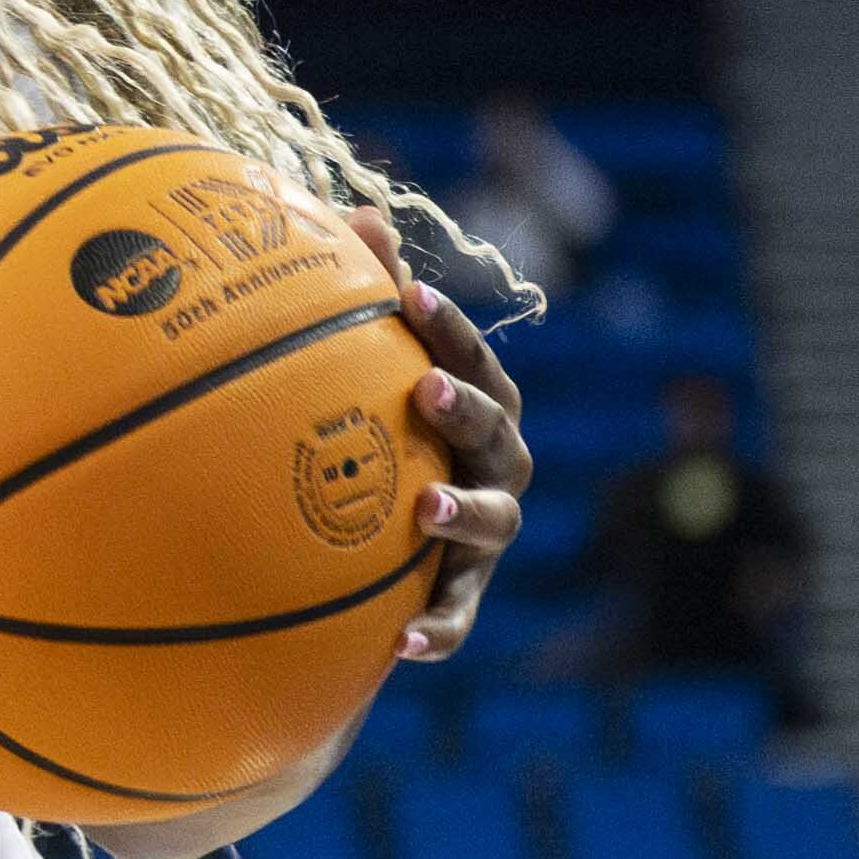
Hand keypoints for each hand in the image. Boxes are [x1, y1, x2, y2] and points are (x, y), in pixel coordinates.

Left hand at [343, 207, 532, 663]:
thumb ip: (365, 300)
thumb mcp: (366, 380)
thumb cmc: (375, 449)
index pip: (473, 360)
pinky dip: (438, 632)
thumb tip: (359, 212)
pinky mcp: (460, 598)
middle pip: (499, 432)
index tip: (407, 292)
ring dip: (466, 511)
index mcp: (475, 412)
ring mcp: (483, 538)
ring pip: (494, 522)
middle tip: (425, 389)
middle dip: (469, 405)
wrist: (365, 568)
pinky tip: (402, 646)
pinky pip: (456, 618)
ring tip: (427, 508)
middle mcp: (494, 469)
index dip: (447, 327)